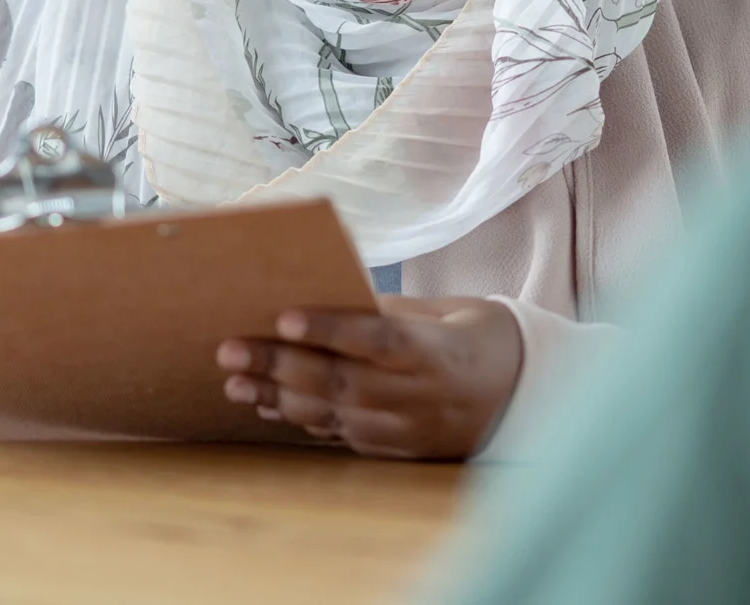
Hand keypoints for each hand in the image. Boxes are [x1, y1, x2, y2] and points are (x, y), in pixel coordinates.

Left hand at [216, 296, 522, 459]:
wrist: (521, 400)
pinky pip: (337, 433)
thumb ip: (393, 310)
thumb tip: (332, 300)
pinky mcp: (392, 449)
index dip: (330, 330)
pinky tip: (266, 401)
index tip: (284, 317)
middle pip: (339, 380)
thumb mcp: (451, 313)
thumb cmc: (479, 340)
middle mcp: (417, 397)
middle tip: (228, 348)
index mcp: (435, 353)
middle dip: (278, 365)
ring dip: (276, 396)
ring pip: (330, 414)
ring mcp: (403, 429)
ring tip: (233, 379)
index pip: (376, 339)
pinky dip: (299, 418)